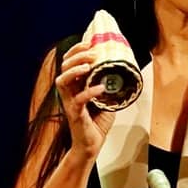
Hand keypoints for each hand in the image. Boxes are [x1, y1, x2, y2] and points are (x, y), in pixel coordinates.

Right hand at [55, 39, 115, 157]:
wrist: (91, 145)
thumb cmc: (96, 123)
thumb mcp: (106, 100)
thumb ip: (109, 86)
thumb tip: (124, 73)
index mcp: (74, 86)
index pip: (69, 63)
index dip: (76, 51)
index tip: (89, 43)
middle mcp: (69, 92)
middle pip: (64, 67)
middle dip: (77, 56)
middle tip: (91, 52)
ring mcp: (70, 103)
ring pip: (62, 81)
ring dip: (75, 71)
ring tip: (88, 66)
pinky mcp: (75, 114)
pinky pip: (78, 100)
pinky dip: (89, 92)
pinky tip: (100, 88)